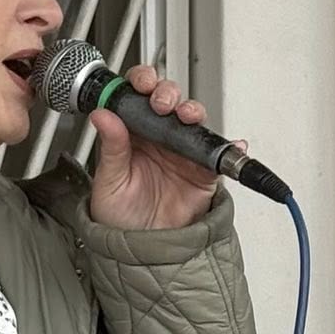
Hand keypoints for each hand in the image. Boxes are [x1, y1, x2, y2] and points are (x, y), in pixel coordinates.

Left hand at [86, 64, 231, 230]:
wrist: (141, 251)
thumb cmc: (120, 218)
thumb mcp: (109, 181)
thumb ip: (111, 147)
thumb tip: (103, 115)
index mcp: (131, 133)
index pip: (137, 95)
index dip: (141, 82)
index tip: (140, 83)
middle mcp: (158, 138)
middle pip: (168, 100)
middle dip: (167, 92)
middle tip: (162, 102)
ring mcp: (181, 152)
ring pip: (193, 120)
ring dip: (193, 111)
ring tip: (188, 116)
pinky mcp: (202, 171)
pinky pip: (218, 154)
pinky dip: (228, 147)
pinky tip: (231, 143)